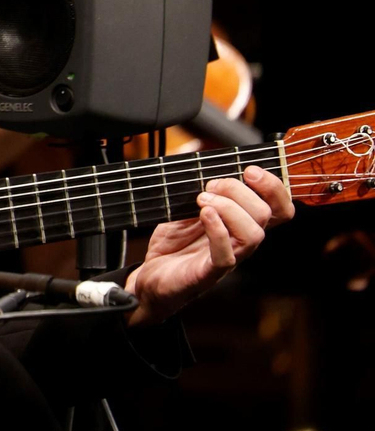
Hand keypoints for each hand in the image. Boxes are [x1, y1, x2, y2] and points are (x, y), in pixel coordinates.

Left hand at [125, 165, 293, 324]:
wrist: (150, 277)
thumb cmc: (174, 243)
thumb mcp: (186, 206)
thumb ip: (199, 184)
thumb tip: (200, 153)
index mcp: (243, 223)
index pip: (280, 207)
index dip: (274, 186)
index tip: (249, 170)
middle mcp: (242, 240)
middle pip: (267, 214)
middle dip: (238, 190)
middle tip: (209, 187)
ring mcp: (229, 257)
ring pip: (254, 234)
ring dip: (229, 208)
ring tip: (202, 201)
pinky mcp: (210, 273)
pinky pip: (227, 254)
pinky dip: (217, 229)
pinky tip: (203, 215)